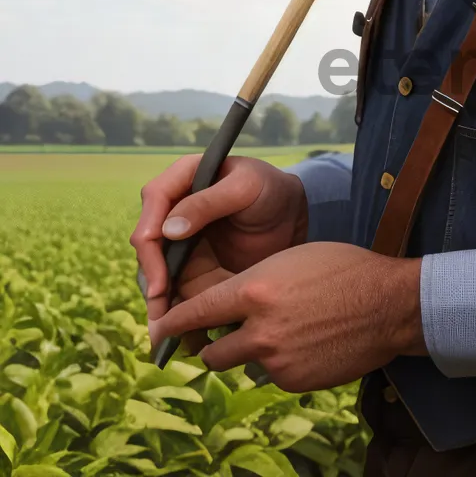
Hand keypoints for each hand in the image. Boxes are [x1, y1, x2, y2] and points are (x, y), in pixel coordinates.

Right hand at [130, 154, 308, 324]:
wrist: (290, 214)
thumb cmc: (270, 189)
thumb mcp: (247, 187)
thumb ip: (210, 201)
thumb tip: (168, 230)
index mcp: (182, 178)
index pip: (154, 200)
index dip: (150, 236)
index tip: (160, 271)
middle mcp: (172, 209)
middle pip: (148, 243)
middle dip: (151, 278)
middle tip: (161, 313)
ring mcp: (177, 241)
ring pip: (155, 272)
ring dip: (158, 302)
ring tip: (167, 333)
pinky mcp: (188, 266)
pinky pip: (173, 290)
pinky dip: (174, 311)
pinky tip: (180, 335)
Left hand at [147, 242, 425, 390]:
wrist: (388, 305)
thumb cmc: (343, 269)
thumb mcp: (292, 260)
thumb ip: (254, 283)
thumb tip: (227, 304)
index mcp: (254, 290)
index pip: (194, 312)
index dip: (171, 322)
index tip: (158, 329)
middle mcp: (258, 329)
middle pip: (210, 350)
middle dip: (214, 343)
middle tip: (227, 333)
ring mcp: (275, 360)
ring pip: (239, 365)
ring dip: (247, 353)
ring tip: (276, 334)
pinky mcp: (293, 382)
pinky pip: (270, 376)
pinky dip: (279, 363)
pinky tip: (304, 344)